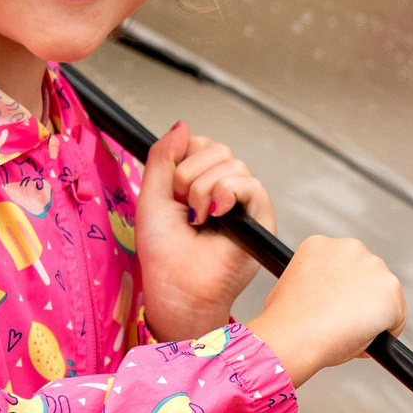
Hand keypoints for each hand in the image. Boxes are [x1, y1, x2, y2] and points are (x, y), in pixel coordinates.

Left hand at [132, 122, 263, 342]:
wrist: (177, 287)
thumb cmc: (163, 254)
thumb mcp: (152, 195)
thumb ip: (163, 156)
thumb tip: (182, 125)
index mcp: (198, 182)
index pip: (201, 144)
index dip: (182, 160)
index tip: (171, 189)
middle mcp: (224, 189)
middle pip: (218, 148)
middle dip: (190, 176)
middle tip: (184, 207)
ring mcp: (243, 202)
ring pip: (233, 164)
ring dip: (204, 190)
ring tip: (198, 218)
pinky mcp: (260, 217)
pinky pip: (250, 184)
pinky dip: (227, 193)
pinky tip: (215, 214)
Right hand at [247, 236, 404, 387]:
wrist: (293, 336)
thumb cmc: (286, 322)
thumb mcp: (289, 289)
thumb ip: (312, 285)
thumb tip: (319, 301)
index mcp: (322, 245)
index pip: (345, 267)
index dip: (341, 293)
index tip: (335, 310)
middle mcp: (350, 248)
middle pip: (367, 278)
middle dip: (360, 301)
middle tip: (344, 326)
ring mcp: (373, 266)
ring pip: (385, 297)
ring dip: (374, 315)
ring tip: (350, 335)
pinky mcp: (390, 289)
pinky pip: (397, 316)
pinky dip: (387, 332)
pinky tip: (367, 342)